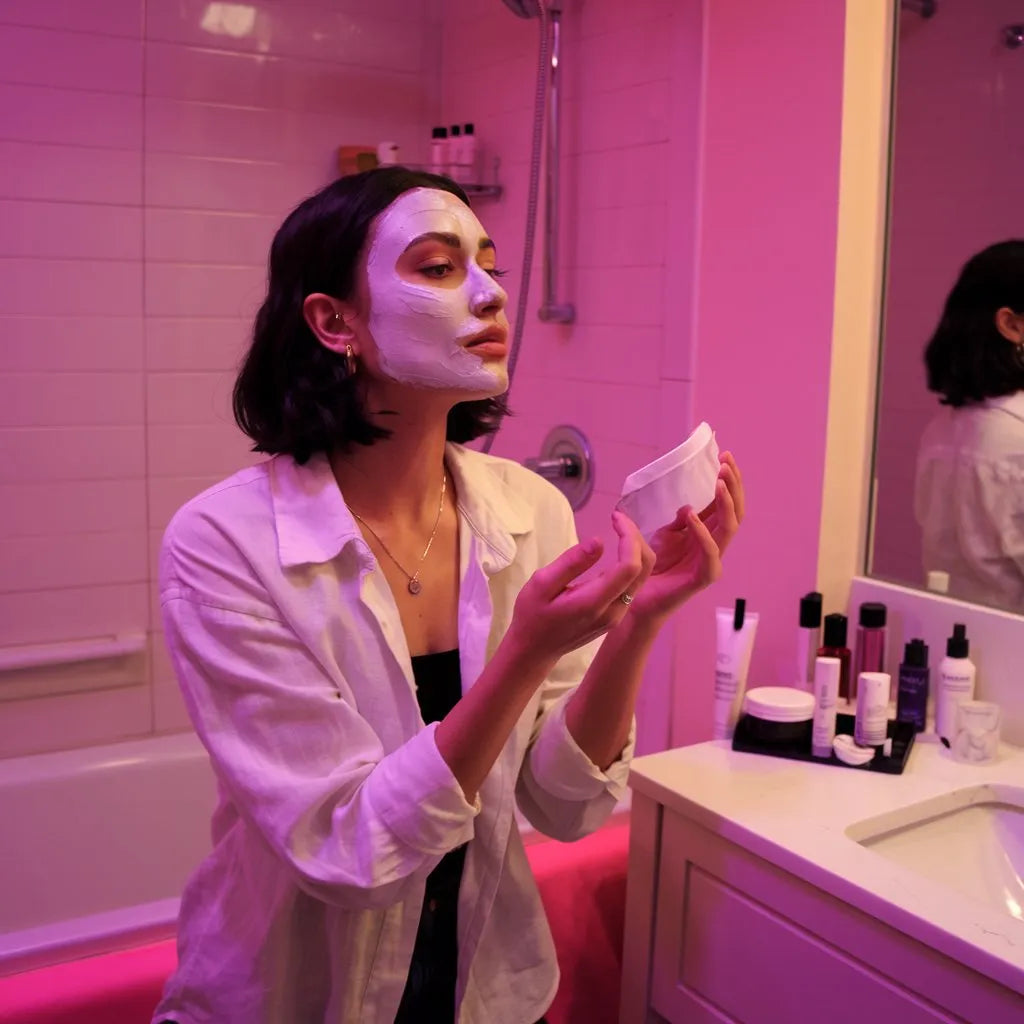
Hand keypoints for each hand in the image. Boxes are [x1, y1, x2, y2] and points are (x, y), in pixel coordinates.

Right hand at [507, 514, 648, 663]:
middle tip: (618, 518)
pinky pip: (633, 586)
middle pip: (642, 571)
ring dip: (635, 550)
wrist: (535, 651)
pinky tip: (618, 549)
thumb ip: (572, 562)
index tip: (615, 518)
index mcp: (595, 603)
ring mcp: (617, 616)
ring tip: (619, 529)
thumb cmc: (532, 615)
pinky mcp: (616, 617)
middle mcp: (614, 611)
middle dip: (636, 539)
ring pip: (641, 579)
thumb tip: (599, 541)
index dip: (629, 538)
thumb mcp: (541, 583)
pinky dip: (631, 563)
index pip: (629, 567)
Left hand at [625, 452, 744, 622]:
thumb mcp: (665, 535)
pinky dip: (703, 533)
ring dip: (726, 503)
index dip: (729, 480)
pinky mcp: (702, 578)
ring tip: (720, 482)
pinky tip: (693, 516)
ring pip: (729, 529)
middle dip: (734, 485)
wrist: (638, 596)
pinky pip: (710, 554)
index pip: (726, 503)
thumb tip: (690, 506)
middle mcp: (714, 545)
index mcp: (708, 533)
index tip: (725, 456)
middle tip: (727, 463)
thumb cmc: (654, 566)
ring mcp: (711, 561)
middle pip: (735, 511)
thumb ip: (680, 521)